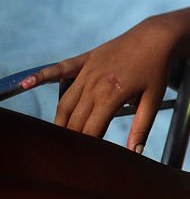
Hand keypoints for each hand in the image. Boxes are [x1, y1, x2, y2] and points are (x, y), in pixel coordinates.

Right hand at [19, 18, 180, 152]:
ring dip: (60, 122)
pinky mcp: (85, 60)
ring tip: (59, 138)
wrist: (156, 38)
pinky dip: (42, 76)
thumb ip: (141, 128)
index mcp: (111, 96)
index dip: (87, 147)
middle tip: (72, 154)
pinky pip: (59, 69)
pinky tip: (25, 83)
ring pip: (65, 102)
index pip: (90, 130)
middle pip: (75, 120)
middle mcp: (94, 84)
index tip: (85, 161)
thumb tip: (134, 153)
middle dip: (73, 139)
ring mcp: (87, 71)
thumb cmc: (156, 69)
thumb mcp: (153, 100)